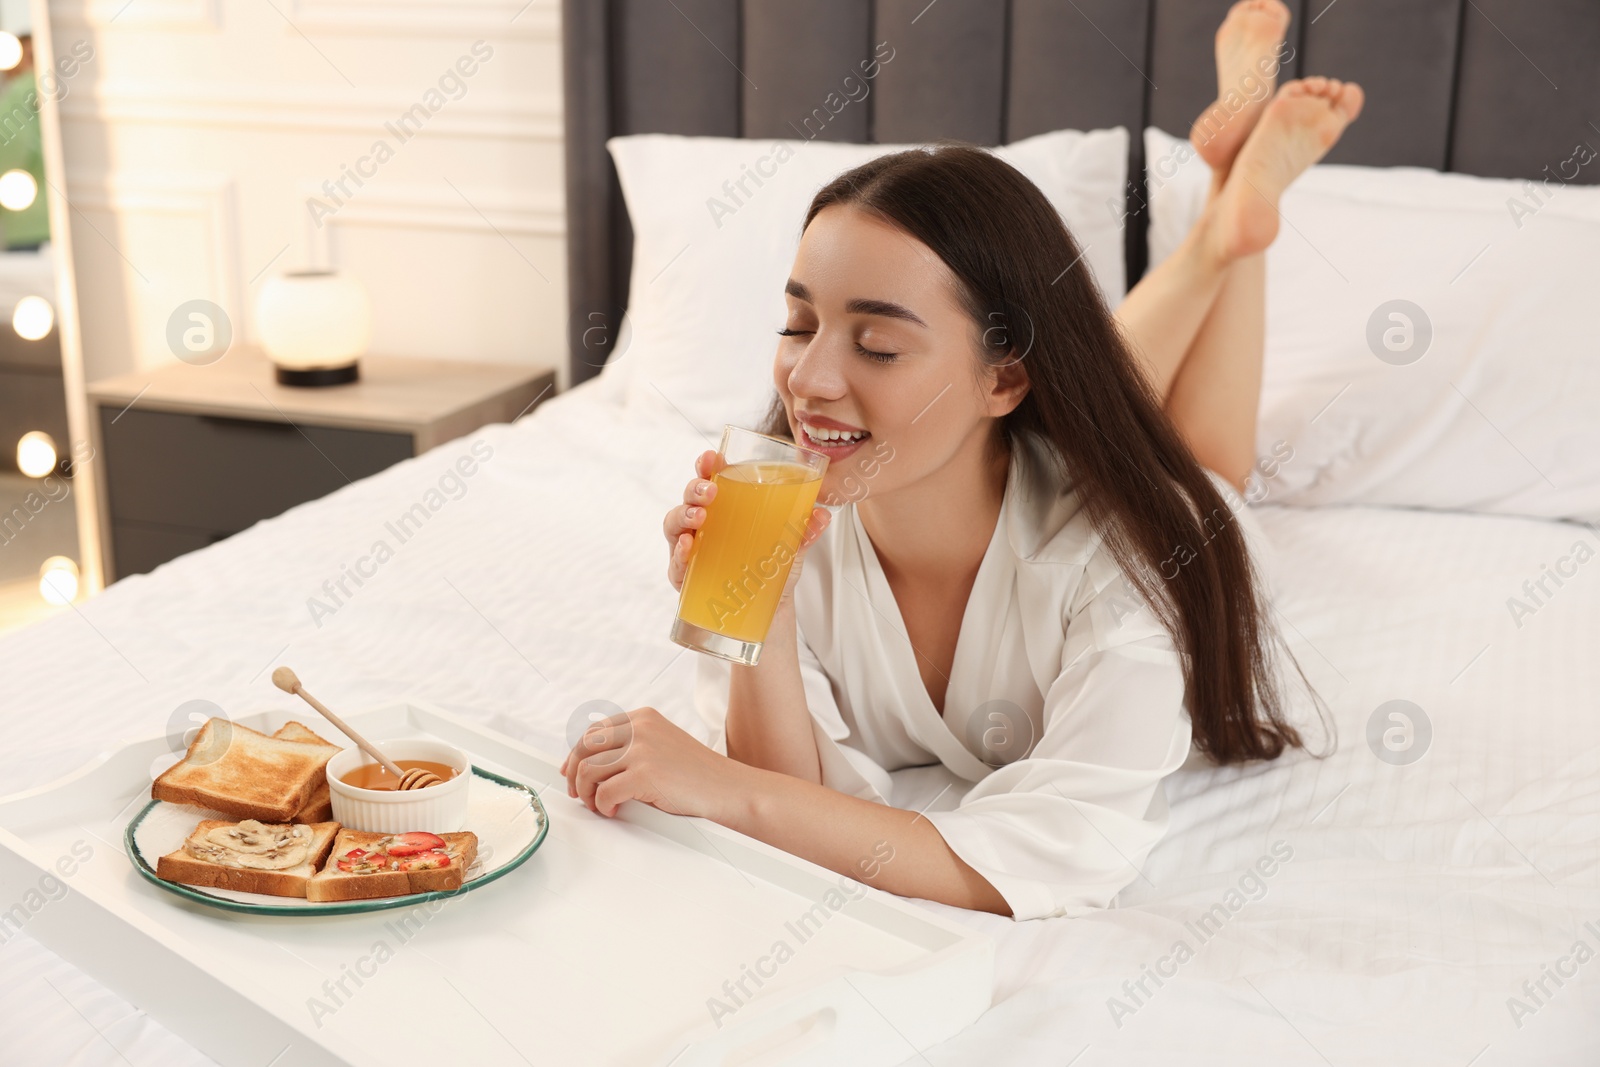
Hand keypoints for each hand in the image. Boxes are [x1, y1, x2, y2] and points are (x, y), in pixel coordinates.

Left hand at [558, 705, 748, 820]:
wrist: (726, 788)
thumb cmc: (697, 774)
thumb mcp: (662, 744)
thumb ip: (632, 745)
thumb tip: (593, 763)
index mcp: (643, 718)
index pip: (594, 730)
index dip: (576, 753)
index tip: (571, 771)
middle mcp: (640, 728)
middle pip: (585, 747)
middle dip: (574, 773)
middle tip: (578, 793)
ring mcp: (642, 750)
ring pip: (589, 770)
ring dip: (587, 793)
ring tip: (597, 805)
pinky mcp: (644, 774)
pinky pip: (604, 792)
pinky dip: (603, 805)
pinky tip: (613, 810)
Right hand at [663, 449, 832, 599]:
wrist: (764, 613)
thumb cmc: (769, 571)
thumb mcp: (789, 549)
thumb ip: (803, 532)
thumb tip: (821, 515)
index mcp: (725, 509)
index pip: (710, 479)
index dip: (706, 465)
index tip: (711, 457)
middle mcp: (703, 524)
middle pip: (689, 497)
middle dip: (695, 488)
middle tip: (710, 490)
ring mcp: (690, 549)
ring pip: (675, 524)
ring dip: (684, 515)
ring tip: (699, 517)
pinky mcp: (685, 576)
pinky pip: (676, 561)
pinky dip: (679, 553)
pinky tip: (689, 546)